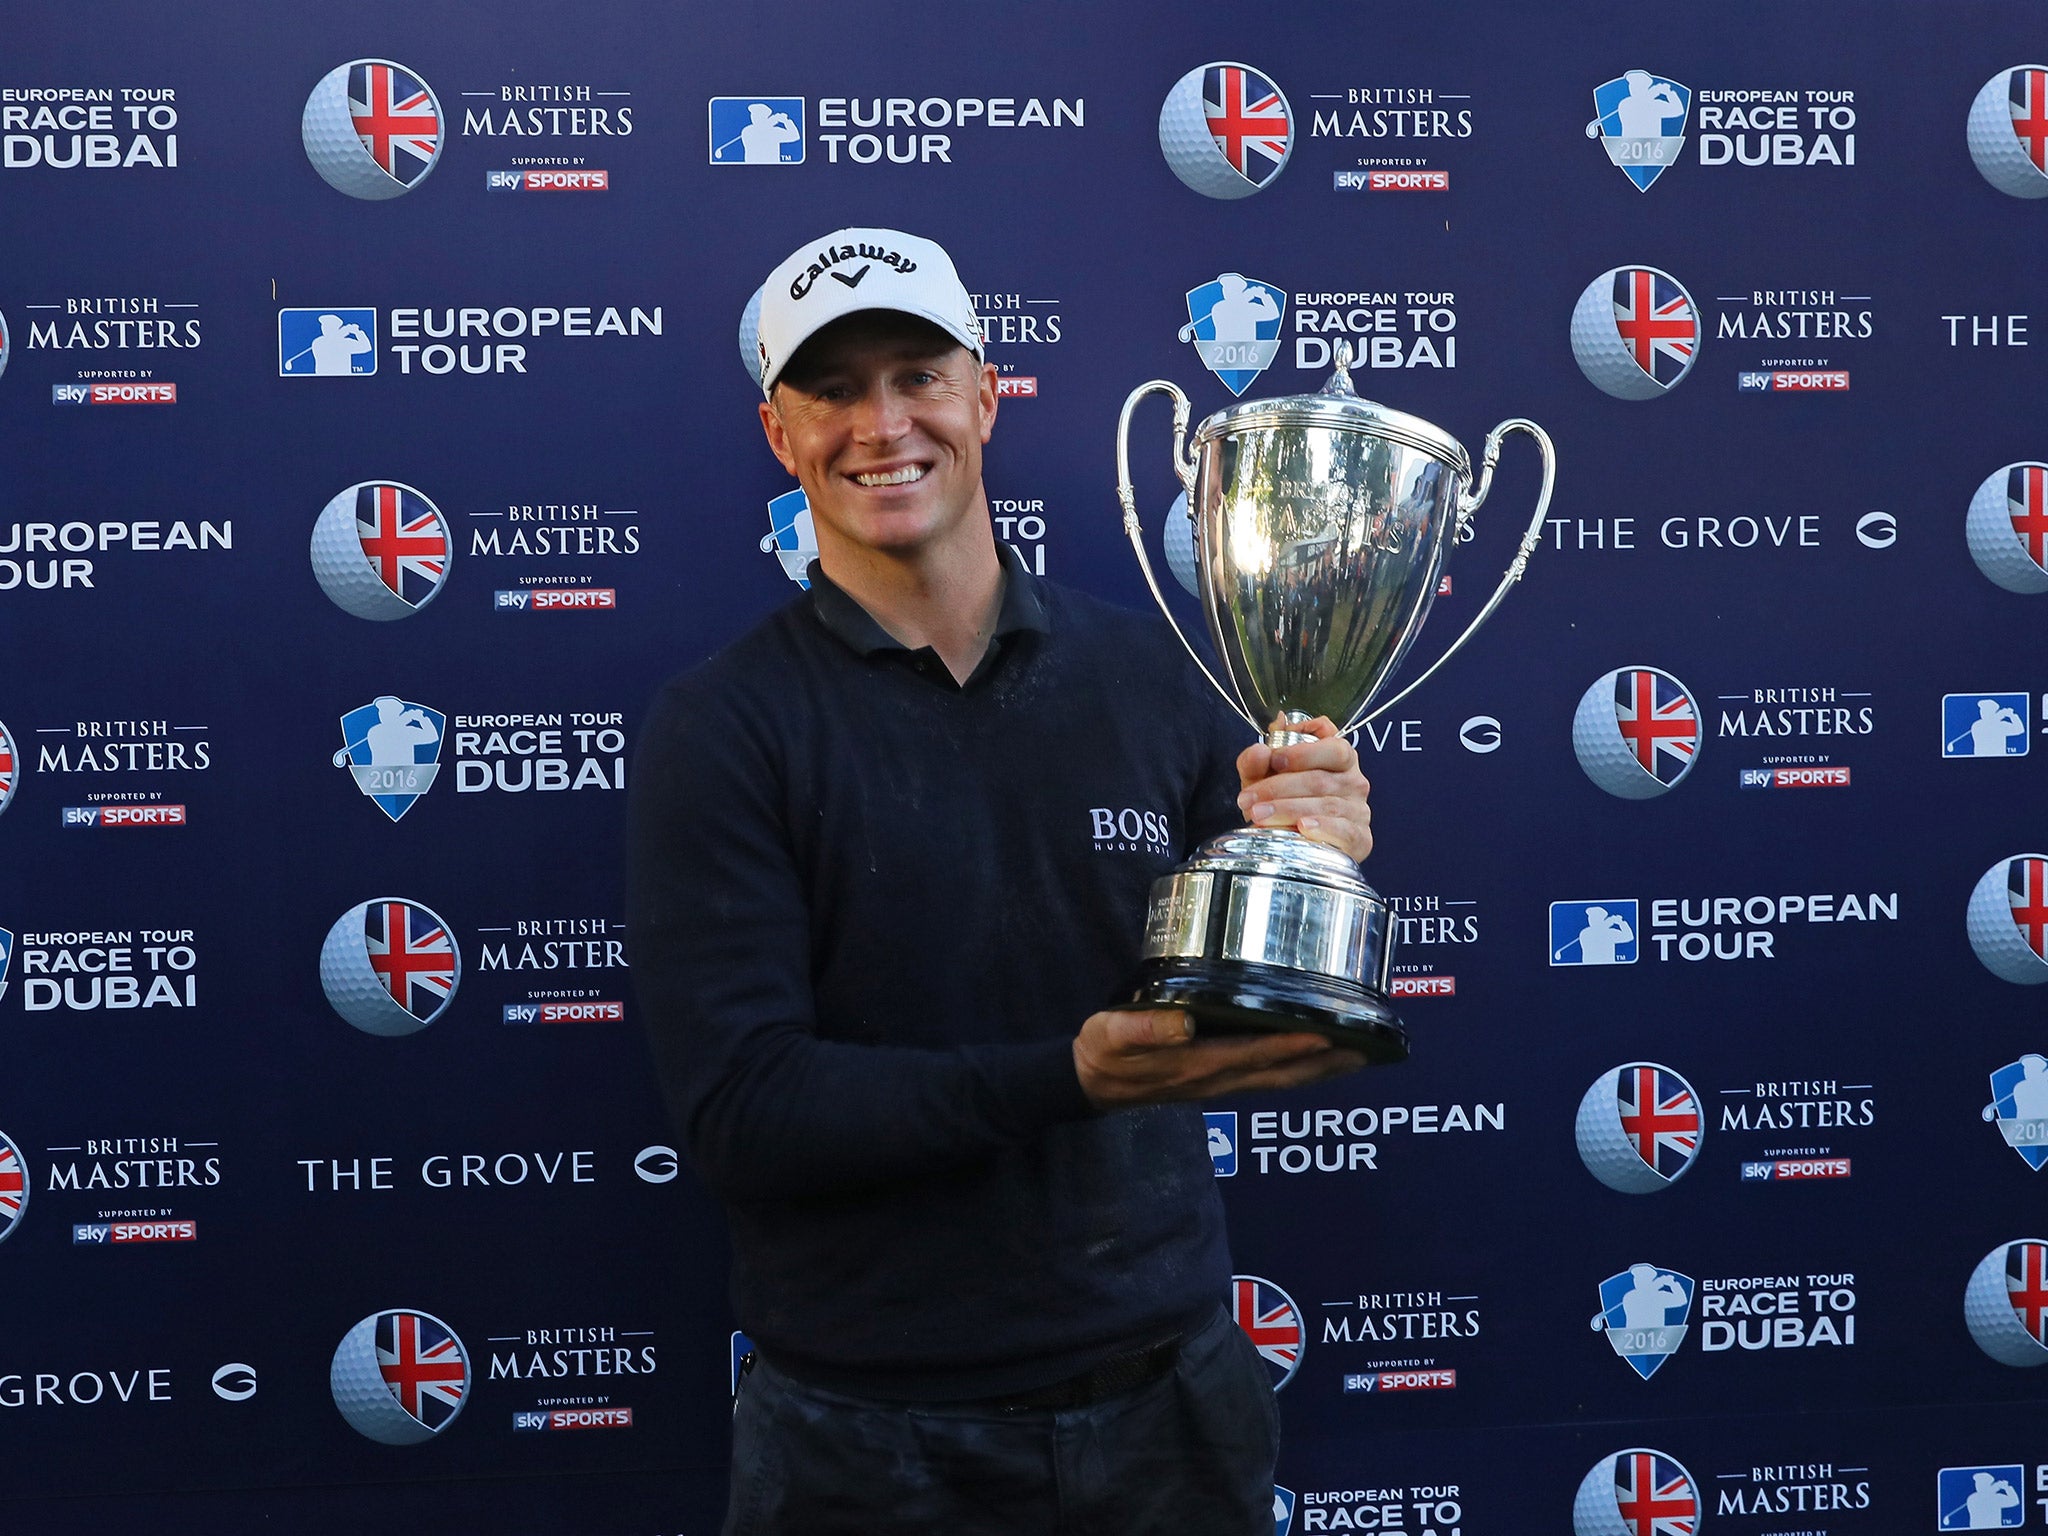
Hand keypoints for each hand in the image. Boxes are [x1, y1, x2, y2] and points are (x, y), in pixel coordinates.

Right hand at [1073, 1008, 1367, 1109]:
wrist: (1093, 1084)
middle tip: (1370, 1046)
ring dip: (1323, 1069)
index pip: (1254, 1055)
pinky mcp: (1222, 1078)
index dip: (1291, 1045)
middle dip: (1327, 1062)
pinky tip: (1321, 1054)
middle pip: (1283, 1075)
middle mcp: (1218, 1078)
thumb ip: (1143, 1030)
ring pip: (1283, 1079)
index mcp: (1195, 1065)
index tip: (1327, 1030)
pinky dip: (1302, 1068)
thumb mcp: (1110, 1036)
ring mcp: (1223, 1082)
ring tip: (1361, 1052)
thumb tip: (1182, 1023)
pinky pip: (1272, 1077)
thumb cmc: (1103, 1053)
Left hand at [1235, 715, 1372, 861]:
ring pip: (1326, 805)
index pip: (1333, 747)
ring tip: (1259, 814)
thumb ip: (1256, 763)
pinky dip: (1322, 828)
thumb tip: (1259, 751)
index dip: (1303, 752)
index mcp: (1339, 757)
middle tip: (1250, 797)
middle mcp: (1353, 781)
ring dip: (1288, 810)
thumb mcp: (1264, 779)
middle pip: (1320, 779)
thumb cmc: (1283, 802)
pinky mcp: (1360, 838)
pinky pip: (1344, 831)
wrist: (1295, 843)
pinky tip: (1302, 827)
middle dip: (1280, 787)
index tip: (1273, 759)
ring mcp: (1359, 810)